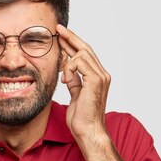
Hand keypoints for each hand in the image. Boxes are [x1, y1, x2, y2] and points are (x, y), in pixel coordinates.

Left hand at [57, 25, 110, 141]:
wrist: (87, 130)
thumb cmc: (81, 117)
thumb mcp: (75, 95)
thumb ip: (74, 82)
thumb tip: (67, 72)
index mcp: (97, 77)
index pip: (85, 54)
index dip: (73, 43)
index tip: (61, 35)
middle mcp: (102, 74)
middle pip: (86, 48)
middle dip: (71, 38)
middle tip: (58, 30)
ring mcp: (101, 77)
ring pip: (83, 54)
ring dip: (68, 59)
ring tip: (61, 72)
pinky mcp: (96, 81)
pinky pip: (81, 63)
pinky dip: (70, 68)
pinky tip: (65, 79)